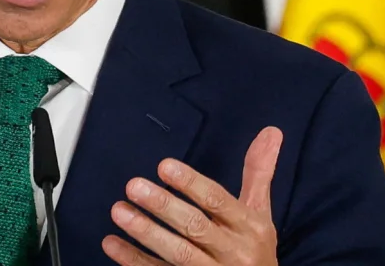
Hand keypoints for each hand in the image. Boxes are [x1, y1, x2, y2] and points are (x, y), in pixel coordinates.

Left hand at [102, 127, 283, 265]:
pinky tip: (113, 244)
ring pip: (178, 254)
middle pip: (195, 227)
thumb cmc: (255, 250)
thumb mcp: (260, 213)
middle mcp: (233, 252)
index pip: (218, 201)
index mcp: (249, 227)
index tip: (164, 166)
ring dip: (146, 233)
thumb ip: (258, 173)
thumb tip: (271, 132)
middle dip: (164, 206)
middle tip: (133, 186)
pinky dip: (134, 261)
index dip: (191, 184)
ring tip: (119, 211)